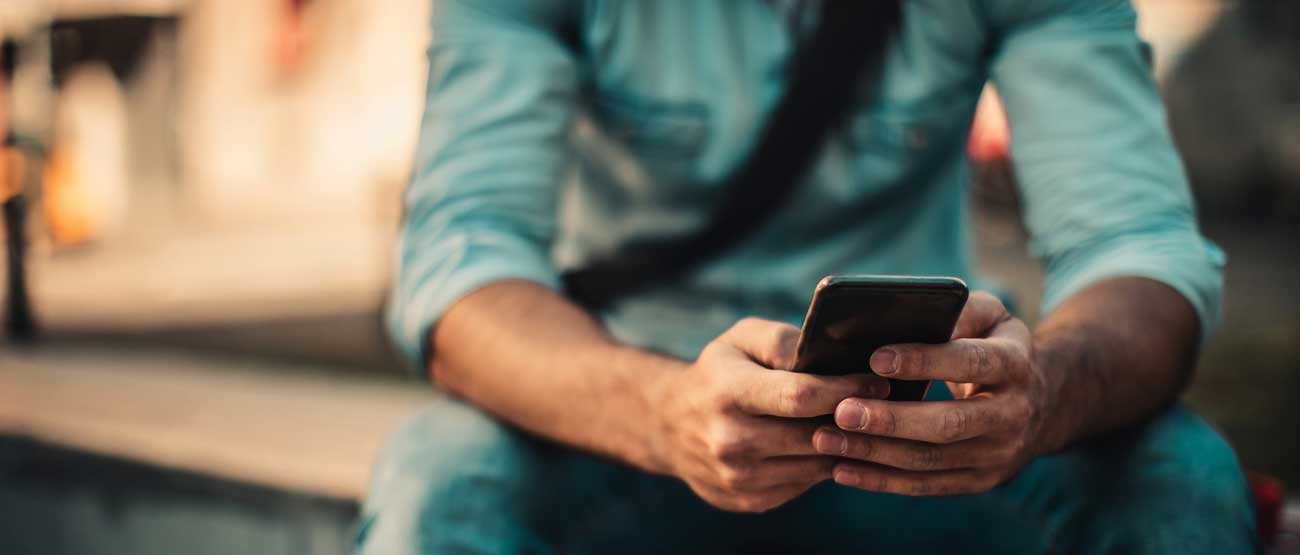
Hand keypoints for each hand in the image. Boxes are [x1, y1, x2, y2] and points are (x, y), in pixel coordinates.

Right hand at [650, 317, 890, 511]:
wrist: (670, 424)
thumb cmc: (718, 372)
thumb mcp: (740, 339)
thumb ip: (783, 339)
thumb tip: (826, 353)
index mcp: (728, 393)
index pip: (801, 396)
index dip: (845, 390)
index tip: (877, 383)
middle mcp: (729, 439)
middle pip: (813, 436)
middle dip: (854, 421)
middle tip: (883, 406)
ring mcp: (738, 477)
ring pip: (815, 465)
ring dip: (843, 447)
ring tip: (862, 425)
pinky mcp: (748, 501)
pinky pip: (804, 484)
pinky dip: (820, 466)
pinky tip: (827, 446)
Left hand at [813, 292, 1049, 495]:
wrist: (1040, 403)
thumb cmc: (991, 345)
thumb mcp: (989, 316)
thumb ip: (959, 309)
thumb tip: (915, 312)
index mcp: (1013, 364)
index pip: (969, 362)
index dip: (924, 361)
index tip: (875, 359)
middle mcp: (1012, 414)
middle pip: (948, 423)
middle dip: (892, 420)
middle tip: (841, 410)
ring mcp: (997, 454)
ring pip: (930, 460)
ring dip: (875, 453)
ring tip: (825, 438)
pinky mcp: (979, 480)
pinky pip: (925, 484)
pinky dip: (881, 480)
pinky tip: (841, 468)